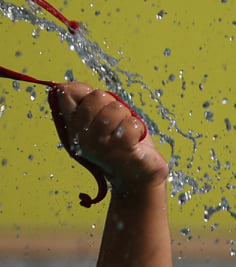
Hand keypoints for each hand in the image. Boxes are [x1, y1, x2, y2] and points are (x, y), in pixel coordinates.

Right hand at [50, 83, 165, 194]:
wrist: (138, 179)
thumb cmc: (122, 146)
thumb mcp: (99, 123)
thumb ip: (88, 105)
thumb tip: (75, 86)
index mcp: (72, 127)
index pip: (65, 93)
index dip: (85, 90)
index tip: (98, 104)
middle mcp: (81, 137)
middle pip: (97, 96)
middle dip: (114, 104)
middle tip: (118, 124)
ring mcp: (100, 146)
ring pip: (116, 109)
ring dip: (128, 118)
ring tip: (127, 134)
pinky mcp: (121, 151)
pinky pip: (132, 125)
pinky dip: (139, 129)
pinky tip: (136, 141)